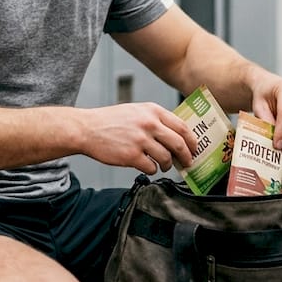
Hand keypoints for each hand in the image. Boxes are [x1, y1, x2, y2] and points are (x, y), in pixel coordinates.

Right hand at [80, 103, 197, 174]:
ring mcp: (140, 140)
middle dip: (186, 156)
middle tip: (187, 162)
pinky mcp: (132, 156)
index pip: (182, 126)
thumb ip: (155, 119)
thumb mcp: (136, 111)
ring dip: (167, 165)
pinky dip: (152, 170)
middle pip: (178, 144)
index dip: (192, 140)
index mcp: (152, 111)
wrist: (87, 129)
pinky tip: (147, 167)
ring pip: (166, 158)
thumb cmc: (110, 121)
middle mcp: (149, 124)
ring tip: (163, 166)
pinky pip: (151, 167)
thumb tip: (176, 135)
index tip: (194, 148)